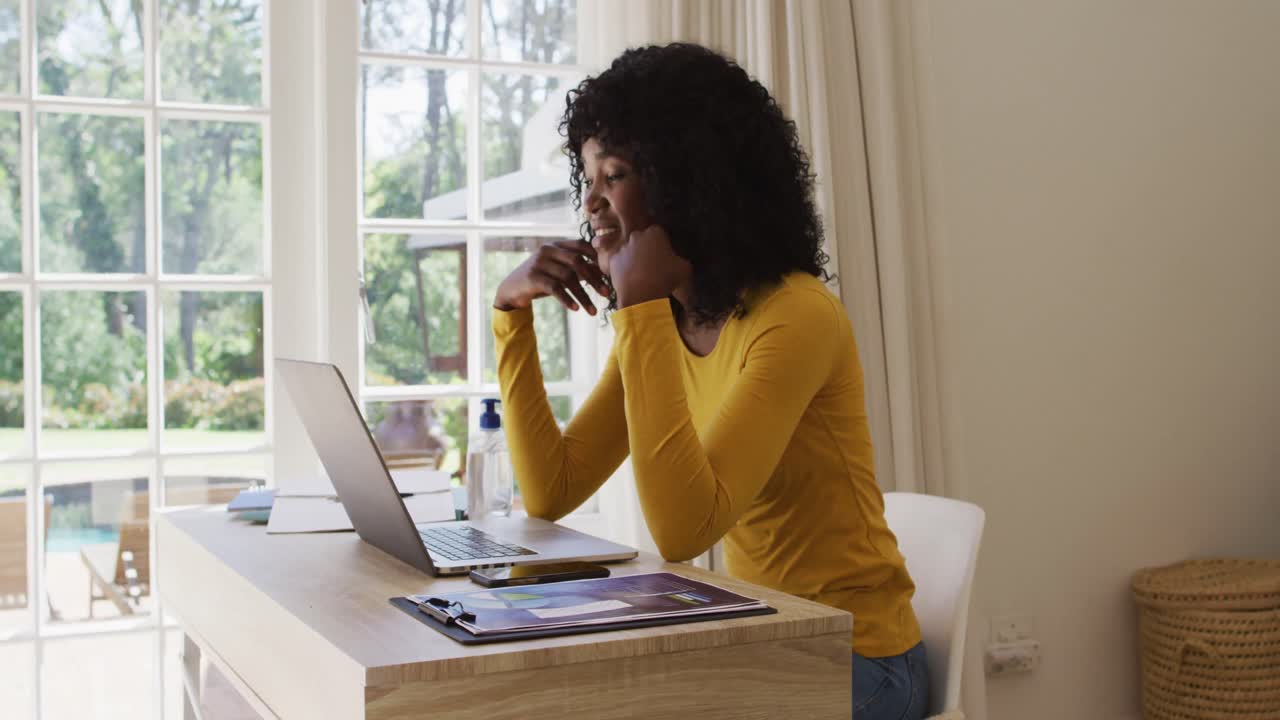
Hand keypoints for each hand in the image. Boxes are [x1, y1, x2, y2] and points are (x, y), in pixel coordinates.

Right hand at [493, 240, 610, 314]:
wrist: (511, 290)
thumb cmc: (540, 281)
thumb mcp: (558, 272)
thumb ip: (575, 269)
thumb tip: (602, 272)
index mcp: (556, 245)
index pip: (581, 245)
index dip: (596, 258)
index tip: (608, 274)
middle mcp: (547, 250)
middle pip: (577, 262)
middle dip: (594, 279)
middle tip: (606, 294)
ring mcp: (538, 263)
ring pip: (567, 278)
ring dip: (583, 296)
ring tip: (593, 311)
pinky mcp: (532, 277)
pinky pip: (555, 288)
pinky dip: (567, 299)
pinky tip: (576, 309)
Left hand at [608, 225, 691, 308]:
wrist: (640, 295)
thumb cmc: (665, 278)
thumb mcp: (684, 268)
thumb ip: (681, 260)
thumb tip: (678, 261)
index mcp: (655, 233)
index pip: (660, 234)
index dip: (663, 245)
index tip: (666, 257)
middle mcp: (636, 236)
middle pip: (643, 240)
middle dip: (647, 249)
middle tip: (654, 265)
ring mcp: (622, 248)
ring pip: (631, 251)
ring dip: (635, 259)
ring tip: (642, 275)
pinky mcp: (612, 260)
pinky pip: (620, 263)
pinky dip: (624, 269)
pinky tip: (632, 280)